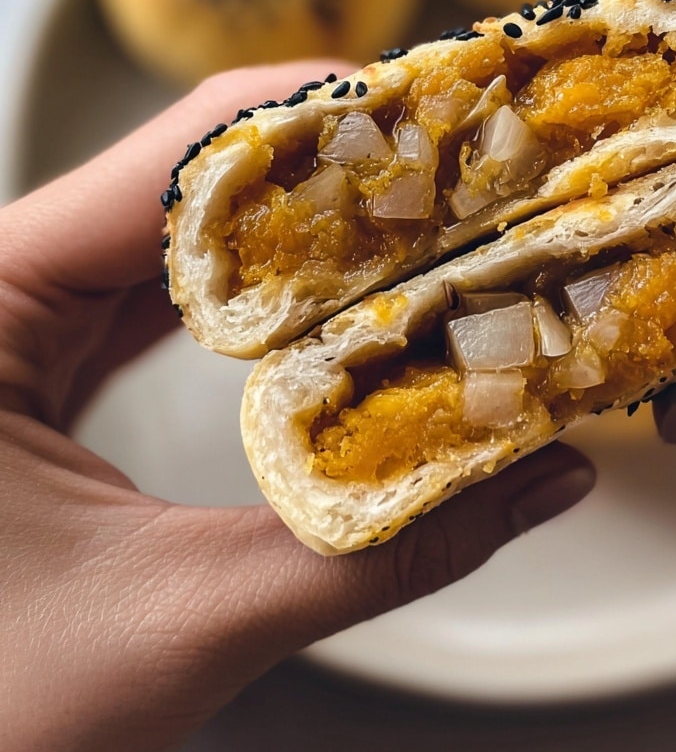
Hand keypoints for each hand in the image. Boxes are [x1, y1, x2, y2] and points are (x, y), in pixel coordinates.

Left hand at [0, 62, 593, 751]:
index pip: (172, 172)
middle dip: (327, 176)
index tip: (445, 127)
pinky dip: (250, 291)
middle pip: (178, 188)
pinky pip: (152, 297)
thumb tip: (547, 479)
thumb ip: (380, 549)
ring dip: (295, 230)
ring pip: (171, 238)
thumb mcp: (187, 625)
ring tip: (421, 216)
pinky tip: (333, 288)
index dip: (321, 134)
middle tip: (460, 172)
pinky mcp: (32, 366)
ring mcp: (7, 324)